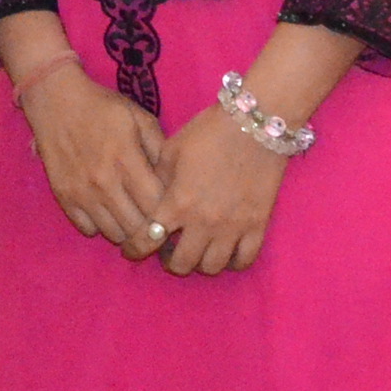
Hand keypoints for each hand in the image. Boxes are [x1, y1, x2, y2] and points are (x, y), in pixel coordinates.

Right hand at [17, 60, 171, 260]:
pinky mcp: (63, 196)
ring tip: (132, 217)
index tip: (174, 211)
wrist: (55, 100)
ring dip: (127, 230)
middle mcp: (105, 182)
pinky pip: (87, 229)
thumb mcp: (140, 118)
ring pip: (114, 234)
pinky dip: (100, 226)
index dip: (170, 214)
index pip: (156, 205)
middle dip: (151, 229)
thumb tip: (174, 179)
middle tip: (156, 222)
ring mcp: (82, 192)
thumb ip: (160, 148)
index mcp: (128, 160)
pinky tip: (106, 211)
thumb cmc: (102, 107)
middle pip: (137, 227)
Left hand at [141, 107, 288, 275]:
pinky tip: (224, 253)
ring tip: (196, 251)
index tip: (133, 250)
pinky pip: (244, 260)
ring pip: (212, 267)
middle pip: (182, 263)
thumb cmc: (207, 132)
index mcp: (177, 203)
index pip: (148, 240)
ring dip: (199, 263)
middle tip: (167, 252)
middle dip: (169, 261)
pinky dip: (231, 262)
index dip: (135, 249)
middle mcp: (203, 222)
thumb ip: (157, 180)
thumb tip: (148, 201)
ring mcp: (233, 227)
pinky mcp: (258, 225)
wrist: (254, 124)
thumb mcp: (170, 151)